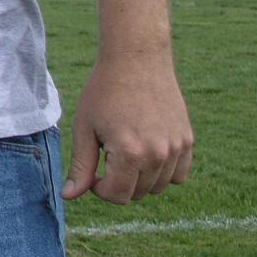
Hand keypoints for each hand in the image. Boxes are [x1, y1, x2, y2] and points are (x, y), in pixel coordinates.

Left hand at [62, 50, 193, 202]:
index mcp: (130, 154)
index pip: (117, 196)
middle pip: (138, 194)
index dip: (100, 189)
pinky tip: (146, 152)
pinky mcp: (187, 140)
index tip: (93, 172)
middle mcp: (158, 154)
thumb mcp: (84, 128)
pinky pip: (179, 175)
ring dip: (140, 179)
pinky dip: (164, 172)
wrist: (136, 60)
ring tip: (125, 150)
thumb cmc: (104, 91)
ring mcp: (177, 148)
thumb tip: (69, 196)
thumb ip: (81, 165)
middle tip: (106, 157)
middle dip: (118, 184)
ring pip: (159, 186)